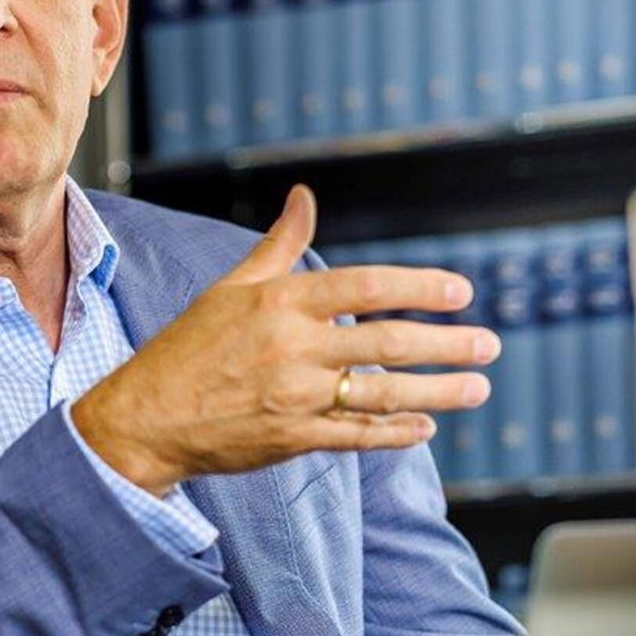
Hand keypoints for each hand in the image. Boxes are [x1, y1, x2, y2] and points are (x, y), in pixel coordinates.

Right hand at [71, 185, 497, 496]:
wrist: (146, 416)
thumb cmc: (190, 346)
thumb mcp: (231, 287)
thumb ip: (280, 244)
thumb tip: (304, 195)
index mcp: (279, 302)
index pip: (364, 287)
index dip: (418, 286)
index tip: (460, 291)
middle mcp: (291, 348)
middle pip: (386, 342)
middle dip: (446, 344)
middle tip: (488, 343)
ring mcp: (294, 397)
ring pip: (383, 394)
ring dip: (438, 391)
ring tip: (478, 387)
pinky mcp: (292, 439)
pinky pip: (358, 437)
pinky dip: (397, 433)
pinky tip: (425, 426)